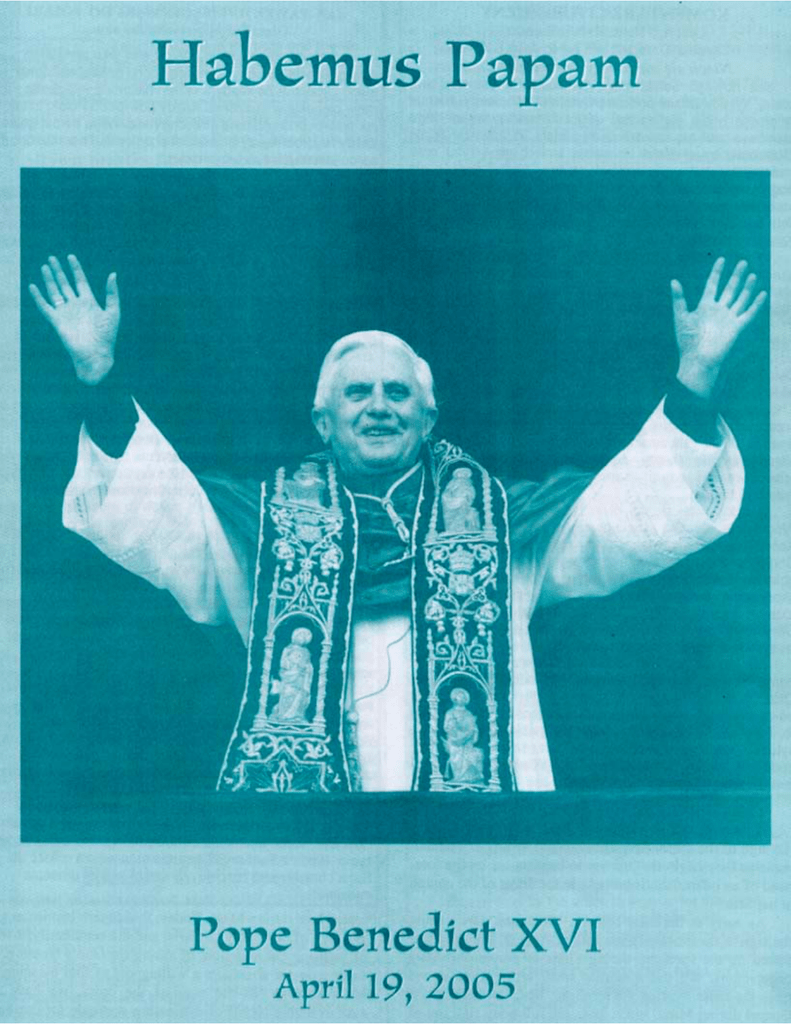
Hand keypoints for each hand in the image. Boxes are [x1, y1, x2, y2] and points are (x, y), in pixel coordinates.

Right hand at [29, 255, 119, 384]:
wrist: (96, 354)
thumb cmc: (107, 336)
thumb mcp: (113, 312)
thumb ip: (112, 293)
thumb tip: (113, 274)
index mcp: (89, 302)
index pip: (80, 281)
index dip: (75, 269)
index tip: (70, 257)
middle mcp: (76, 305)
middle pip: (65, 284)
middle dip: (59, 271)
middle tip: (52, 258)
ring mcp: (65, 313)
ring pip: (55, 292)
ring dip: (49, 279)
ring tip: (45, 266)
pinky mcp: (56, 321)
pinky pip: (45, 306)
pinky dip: (38, 297)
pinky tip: (33, 286)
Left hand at [671, 257, 766, 398]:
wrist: (697, 360)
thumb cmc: (686, 341)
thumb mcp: (680, 317)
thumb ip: (679, 299)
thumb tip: (673, 281)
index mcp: (704, 306)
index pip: (712, 285)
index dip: (717, 272)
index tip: (722, 259)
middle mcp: (718, 310)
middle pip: (729, 289)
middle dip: (736, 276)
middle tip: (742, 262)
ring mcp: (728, 318)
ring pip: (740, 299)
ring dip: (747, 287)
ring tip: (752, 275)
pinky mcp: (736, 327)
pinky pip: (749, 313)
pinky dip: (756, 304)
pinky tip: (762, 294)